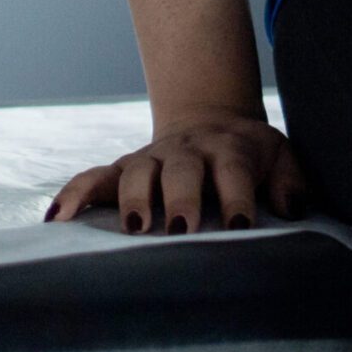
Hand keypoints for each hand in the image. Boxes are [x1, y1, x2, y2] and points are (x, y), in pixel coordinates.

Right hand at [48, 107, 311, 234]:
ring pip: (136, 172)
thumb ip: (289, 182)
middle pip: (182, 169)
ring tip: (132, 228)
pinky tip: (58, 219)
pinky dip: (74, 194)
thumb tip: (293, 209)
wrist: (213, 123)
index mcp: (229, 149)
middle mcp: (187, 151)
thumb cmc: (250, 155)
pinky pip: (92, 177)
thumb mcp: (280, 158)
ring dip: (132, 198)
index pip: (234, 170)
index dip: (238, 196)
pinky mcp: (122, 168)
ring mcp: (151, 159)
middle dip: (181, 197)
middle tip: (182, 228)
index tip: (242, 224)